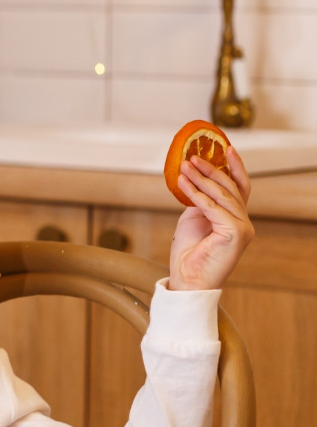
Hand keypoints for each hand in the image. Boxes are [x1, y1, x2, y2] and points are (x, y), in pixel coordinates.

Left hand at [169, 145, 253, 290]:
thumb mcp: (193, 218)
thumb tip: (197, 182)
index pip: (240, 188)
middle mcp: (243, 222)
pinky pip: (213, 208)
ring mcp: (242, 228)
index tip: (226, 148)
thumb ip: (201, 201)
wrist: (187, 278)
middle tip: (193, 157)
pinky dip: (197, 194)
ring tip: (185, 167)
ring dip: (201, 179)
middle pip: (231, 188)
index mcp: (235, 218)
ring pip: (222, 196)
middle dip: (211, 170)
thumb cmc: (189, 252)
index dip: (234, 167)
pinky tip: (183, 183)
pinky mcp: (235, 233)